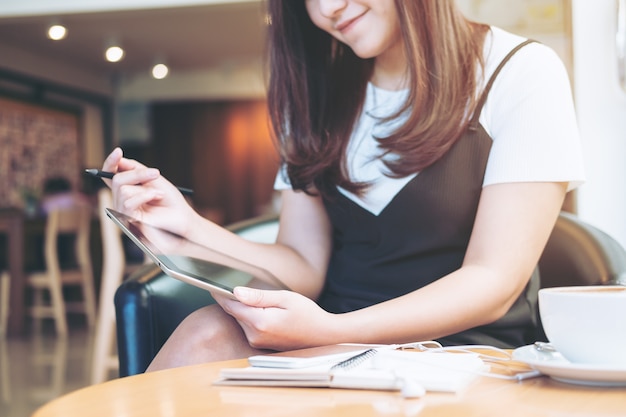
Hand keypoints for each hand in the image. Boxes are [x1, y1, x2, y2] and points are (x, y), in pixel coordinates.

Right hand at [102, 147, 197, 235]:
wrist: (182, 217)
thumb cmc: (169, 200)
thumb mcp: (153, 178)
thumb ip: (135, 169)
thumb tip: (119, 160)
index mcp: (126, 189)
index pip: (110, 174)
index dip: (111, 163)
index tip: (118, 152)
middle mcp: (120, 200)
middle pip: (116, 179)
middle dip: (137, 173)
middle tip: (156, 173)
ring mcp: (123, 211)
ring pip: (122, 189)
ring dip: (145, 187)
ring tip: (160, 193)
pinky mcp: (128, 220)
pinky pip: (128, 202)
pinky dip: (145, 195)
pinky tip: (157, 197)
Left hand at [215, 288, 335, 350]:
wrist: (322, 335)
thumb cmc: (307, 314)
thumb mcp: (285, 298)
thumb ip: (258, 296)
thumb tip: (236, 292)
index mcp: (260, 322)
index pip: (231, 306)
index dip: (221, 294)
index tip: (212, 284)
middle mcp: (255, 335)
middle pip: (235, 312)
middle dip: (234, 299)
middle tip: (234, 284)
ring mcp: (257, 342)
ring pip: (240, 320)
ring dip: (243, 309)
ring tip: (258, 299)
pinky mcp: (260, 344)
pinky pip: (248, 327)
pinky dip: (250, 317)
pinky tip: (263, 311)